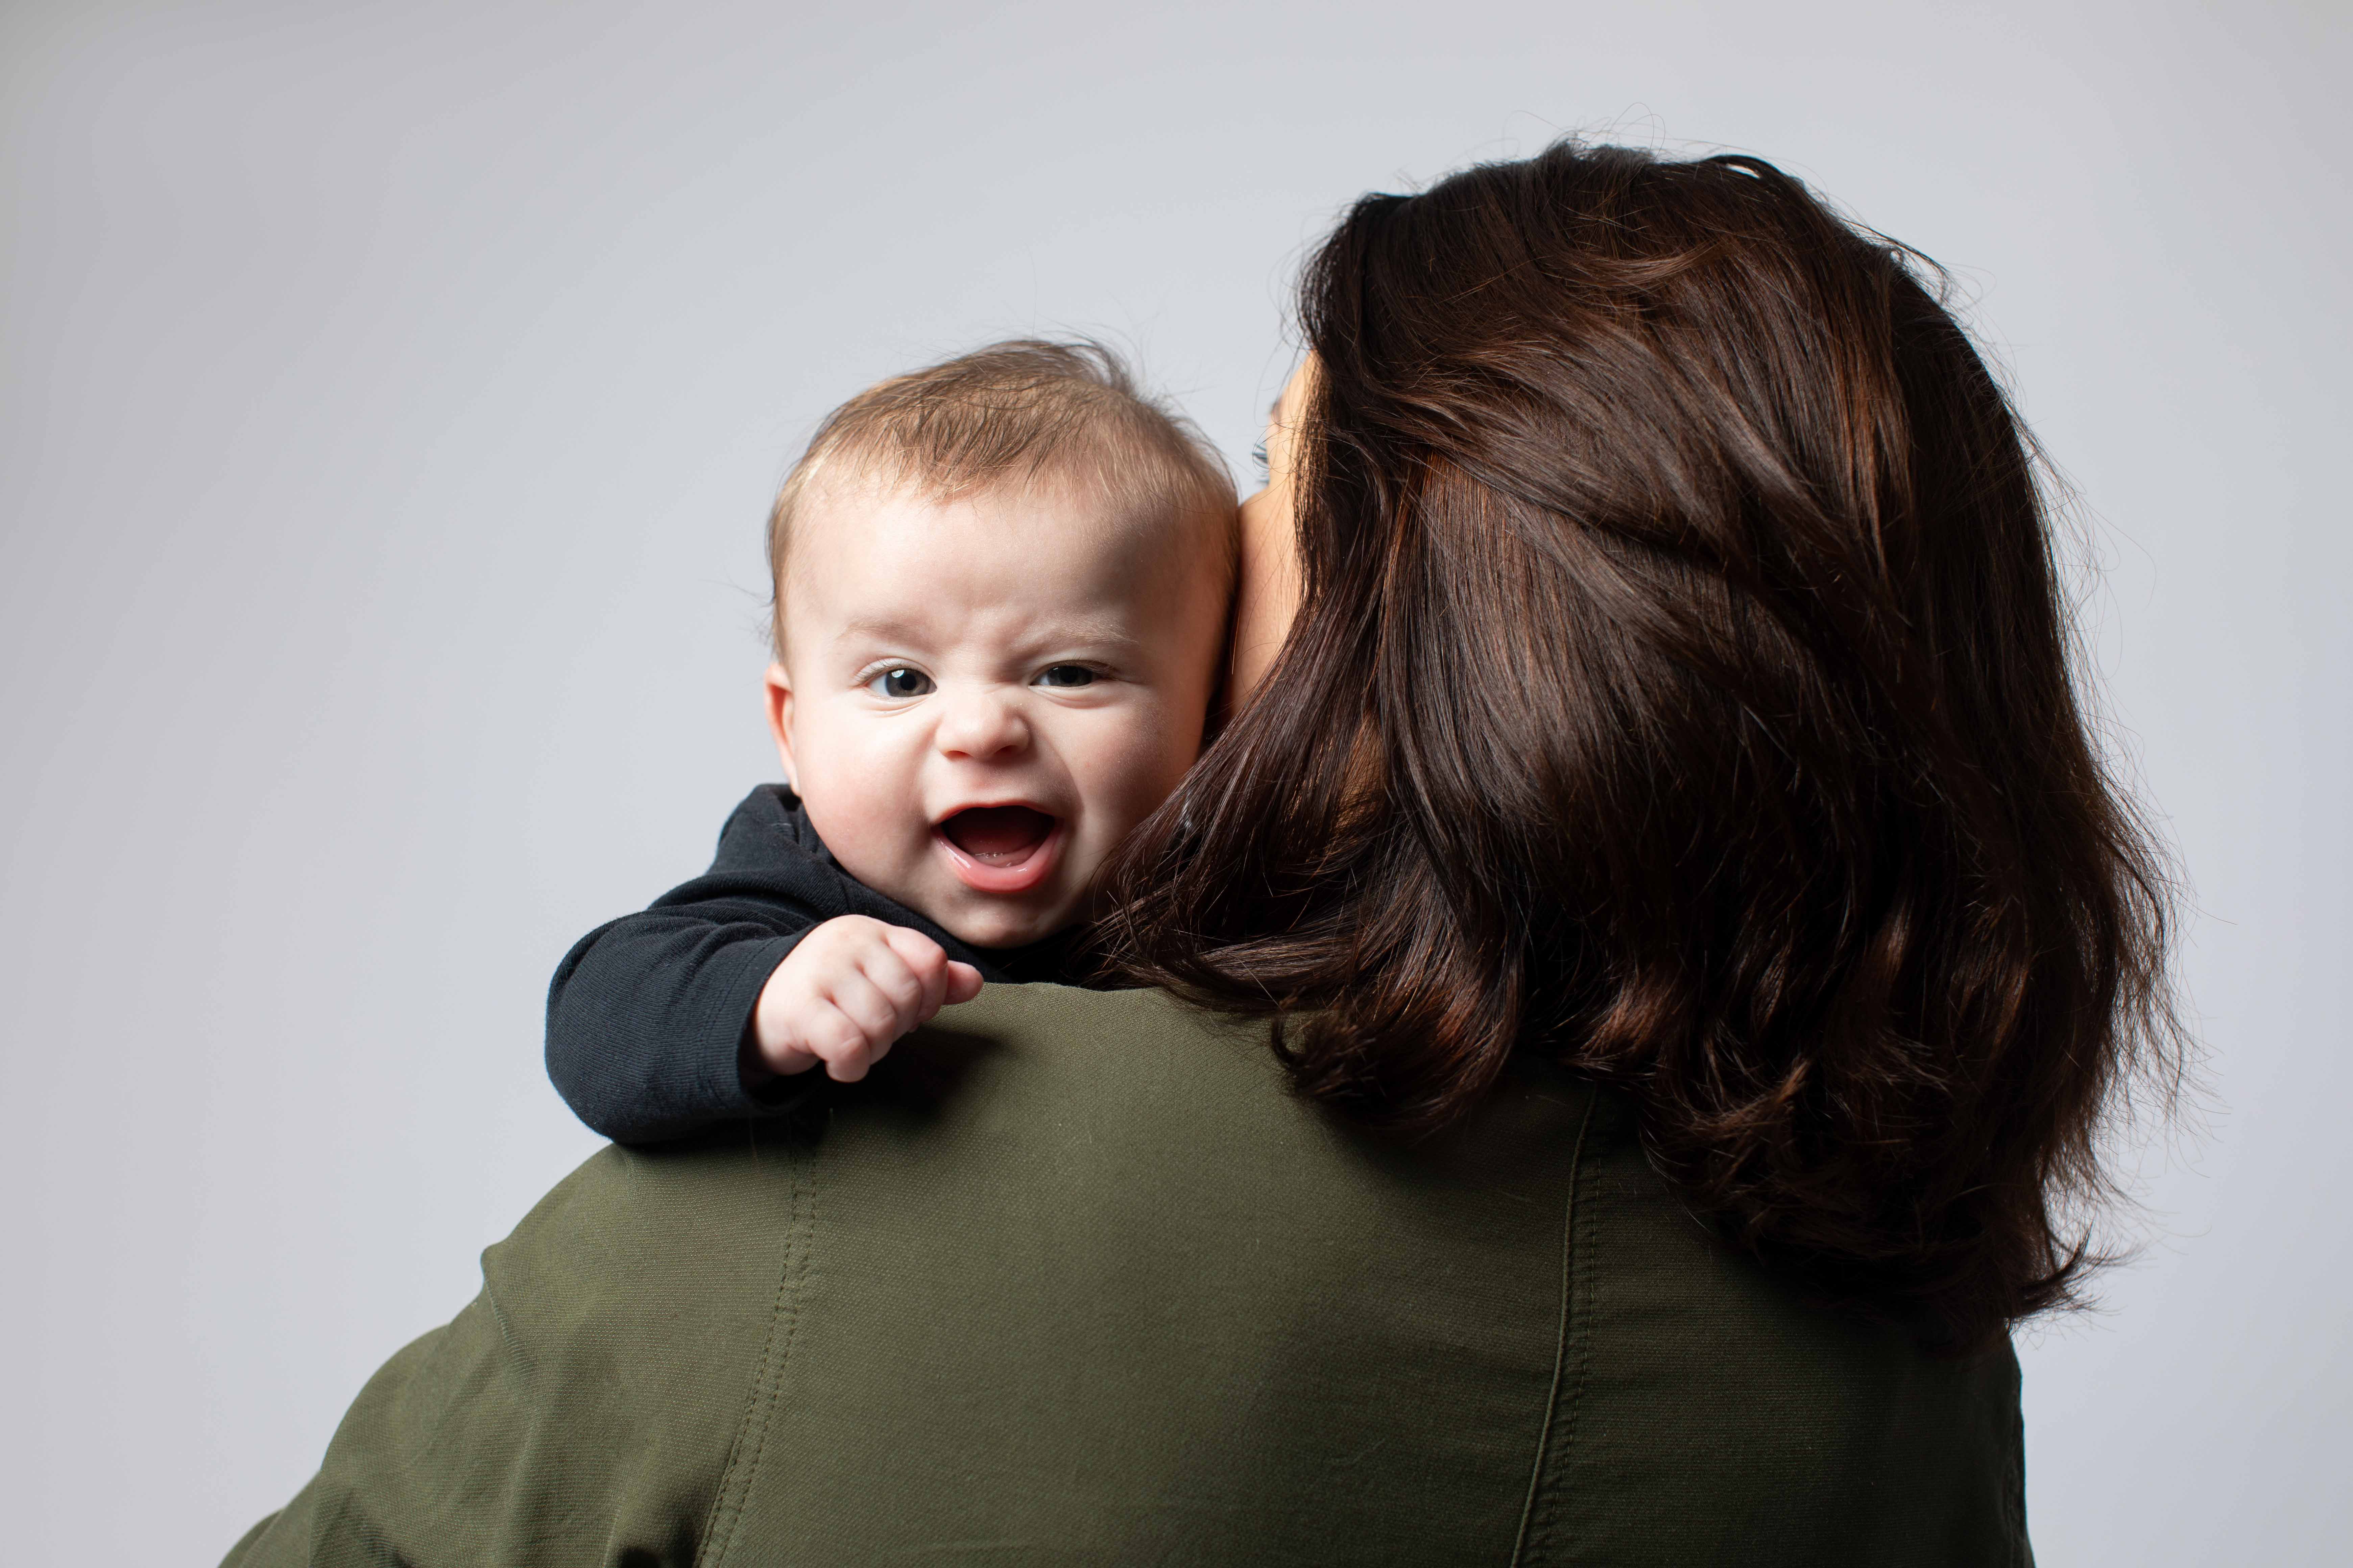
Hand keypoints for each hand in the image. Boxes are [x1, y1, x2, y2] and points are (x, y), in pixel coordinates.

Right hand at [749, 916, 983, 1082]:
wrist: (750, 1008)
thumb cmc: (826, 996)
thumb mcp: (876, 977)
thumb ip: (927, 979)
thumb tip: (975, 983)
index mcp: (871, 930)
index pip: (930, 959)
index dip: (931, 997)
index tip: (911, 1013)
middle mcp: (847, 943)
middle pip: (908, 995)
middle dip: (900, 1027)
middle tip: (876, 1033)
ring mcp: (820, 973)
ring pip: (881, 1022)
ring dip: (875, 1049)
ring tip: (855, 1046)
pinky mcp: (799, 1009)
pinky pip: (850, 1045)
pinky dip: (852, 1066)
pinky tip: (840, 1065)